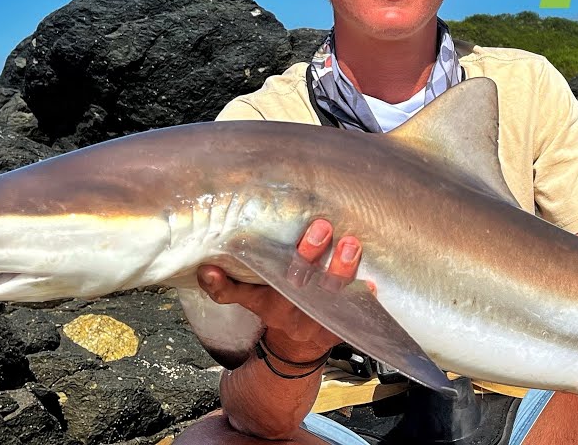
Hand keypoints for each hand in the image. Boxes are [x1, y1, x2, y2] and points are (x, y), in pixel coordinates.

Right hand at [196, 219, 361, 360]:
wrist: (297, 350)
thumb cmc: (276, 308)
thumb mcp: (251, 298)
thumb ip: (227, 285)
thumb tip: (204, 268)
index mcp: (266, 301)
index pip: (242, 291)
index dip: (225, 282)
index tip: (214, 266)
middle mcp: (290, 310)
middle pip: (297, 284)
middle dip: (308, 255)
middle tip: (320, 228)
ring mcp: (316, 321)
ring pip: (329, 296)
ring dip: (341, 271)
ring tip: (350, 245)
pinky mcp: (339, 328)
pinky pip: (353, 315)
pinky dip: (363, 300)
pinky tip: (372, 286)